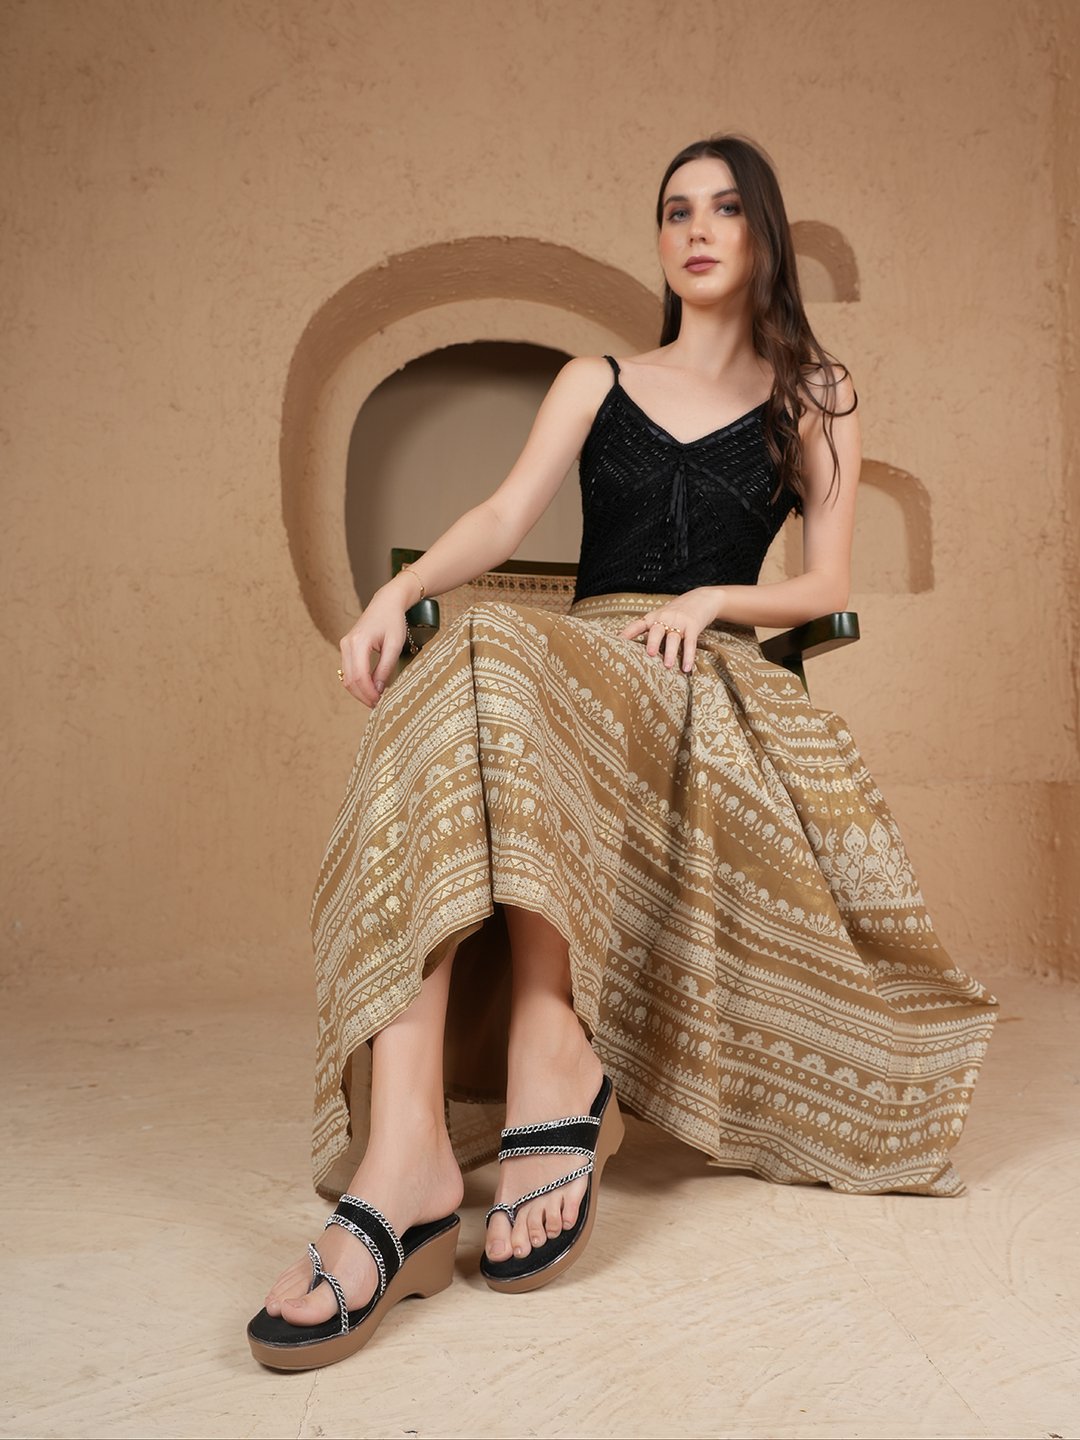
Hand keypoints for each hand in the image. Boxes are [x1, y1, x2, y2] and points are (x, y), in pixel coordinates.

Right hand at [337, 586, 408, 706]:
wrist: (387, 602)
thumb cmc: (393, 621)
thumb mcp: (394, 645)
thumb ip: (385, 667)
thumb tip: (378, 689)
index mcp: (358, 642)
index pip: (359, 675)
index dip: (368, 692)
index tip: (380, 702)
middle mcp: (347, 644)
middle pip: (349, 679)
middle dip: (362, 695)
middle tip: (377, 705)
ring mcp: (344, 645)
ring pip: (346, 677)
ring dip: (359, 691)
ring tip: (375, 699)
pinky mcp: (347, 648)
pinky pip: (348, 670)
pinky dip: (357, 682)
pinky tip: (370, 688)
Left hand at [619, 588, 723, 673]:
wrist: (701, 599)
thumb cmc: (676, 613)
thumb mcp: (661, 617)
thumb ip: (649, 631)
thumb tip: (633, 651)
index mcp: (653, 617)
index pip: (638, 625)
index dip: (627, 633)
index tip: (617, 641)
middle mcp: (665, 618)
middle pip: (656, 630)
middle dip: (652, 642)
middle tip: (650, 654)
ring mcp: (679, 622)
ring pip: (673, 638)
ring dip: (671, 652)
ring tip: (668, 666)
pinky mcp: (693, 626)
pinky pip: (690, 643)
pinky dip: (689, 656)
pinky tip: (686, 668)